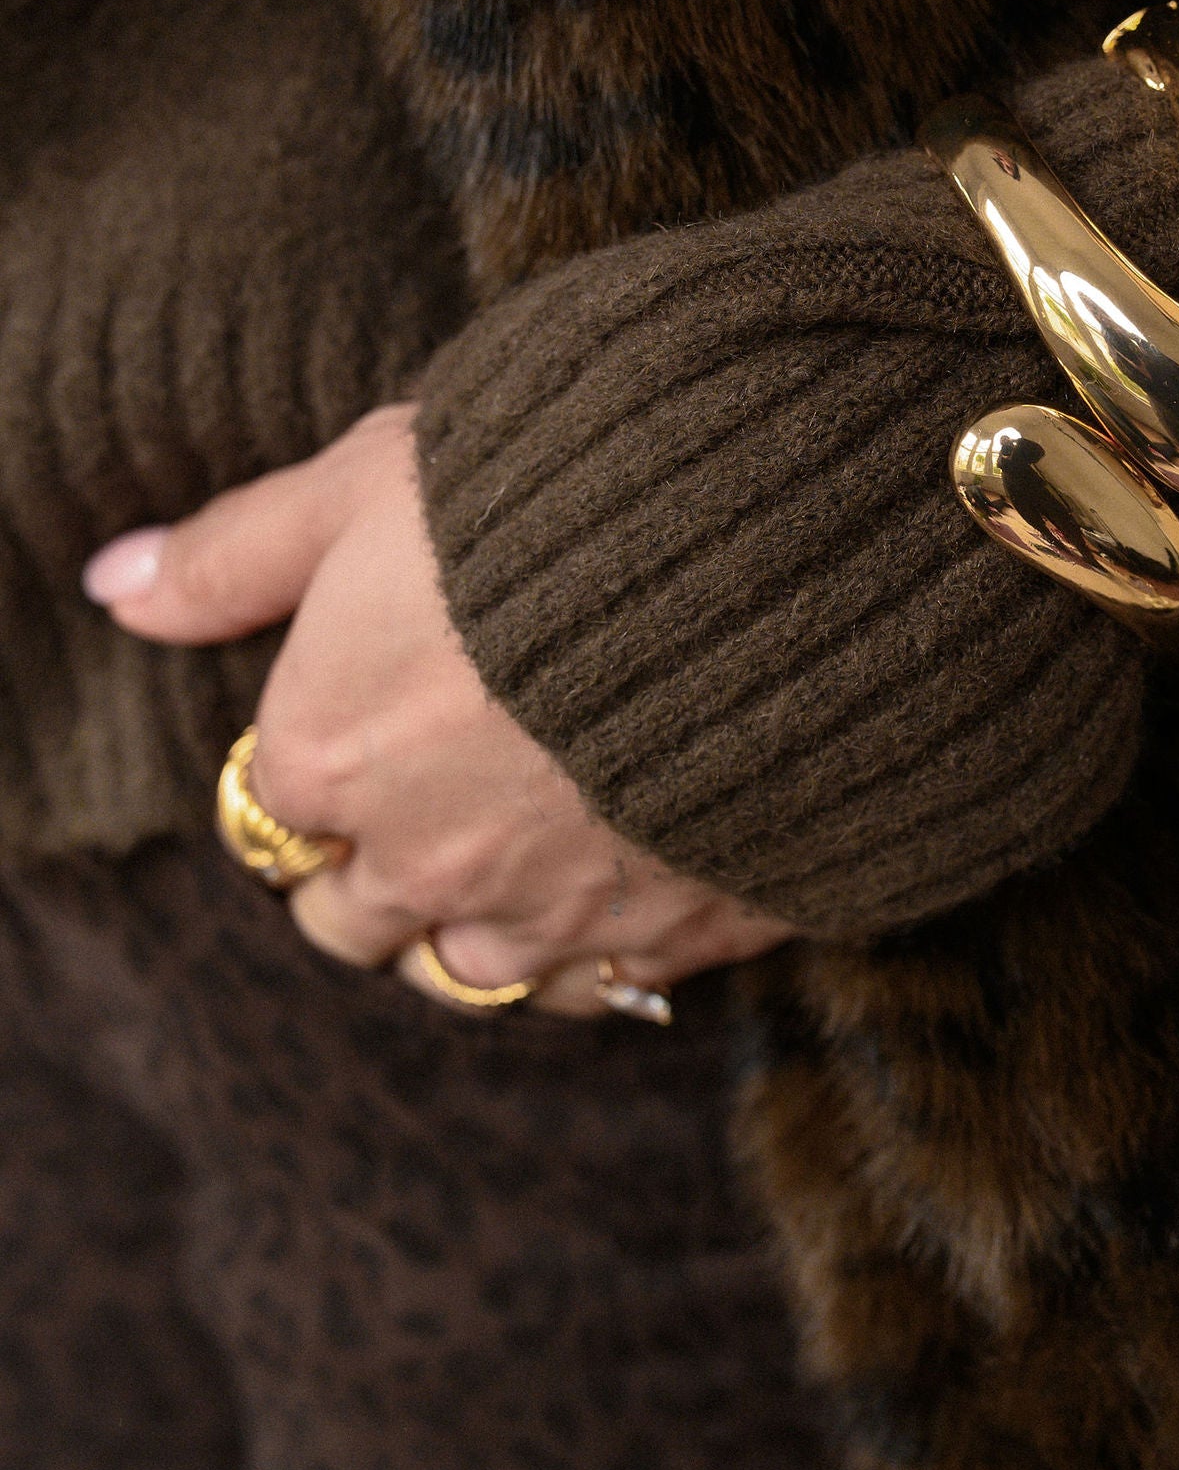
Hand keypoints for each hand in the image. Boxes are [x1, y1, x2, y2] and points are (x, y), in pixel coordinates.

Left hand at [83, 404, 793, 1011]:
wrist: (770, 562)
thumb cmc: (552, 497)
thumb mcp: (370, 481)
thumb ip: (237, 551)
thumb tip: (118, 585)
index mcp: (327, 758)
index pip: (275, 816)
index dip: (322, 765)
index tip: (373, 713)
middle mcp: (420, 863)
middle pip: (353, 919)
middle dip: (378, 865)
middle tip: (438, 787)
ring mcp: (548, 914)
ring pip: (468, 973)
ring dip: (479, 921)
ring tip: (527, 843)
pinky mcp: (669, 934)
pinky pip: (597, 989)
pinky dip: (592, 954)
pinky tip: (614, 885)